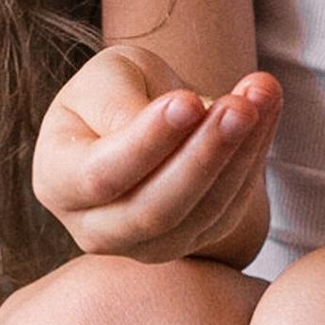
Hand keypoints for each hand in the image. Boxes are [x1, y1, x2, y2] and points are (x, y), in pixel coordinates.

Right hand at [32, 45, 281, 264]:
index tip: (187, 100)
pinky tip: (267, 109)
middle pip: (155, 209)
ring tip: (261, 94)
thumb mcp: (105, 77)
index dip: (147, 142)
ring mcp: (145, 246)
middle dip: (204, 155)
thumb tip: (173, 123)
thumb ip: (121, 101)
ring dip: (240, 153)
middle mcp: (95, 228)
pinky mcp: (193, 244)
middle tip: (241, 105)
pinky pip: (230, 209)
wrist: (144, 121)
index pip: (102, 175)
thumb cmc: (112, 94)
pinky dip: (255, 158)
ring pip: (202, 213)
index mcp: (57, 181)